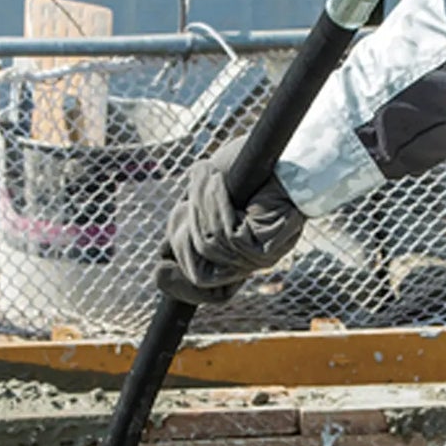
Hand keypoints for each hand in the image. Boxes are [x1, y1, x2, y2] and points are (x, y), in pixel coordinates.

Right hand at [155, 136, 305, 306]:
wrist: (285, 156)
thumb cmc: (250, 170)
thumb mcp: (206, 201)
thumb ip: (189, 227)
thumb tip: (162, 260)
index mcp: (231, 257)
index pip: (203, 289)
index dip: (179, 285)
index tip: (159, 271)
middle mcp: (246, 265)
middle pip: (198, 273)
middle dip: (186, 231)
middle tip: (187, 199)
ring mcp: (257, 261)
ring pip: (210, 248)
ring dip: (202, 208)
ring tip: (208, 178)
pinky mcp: (266, 250)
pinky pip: (227, 236)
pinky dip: (216, 205)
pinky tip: (216, 182)